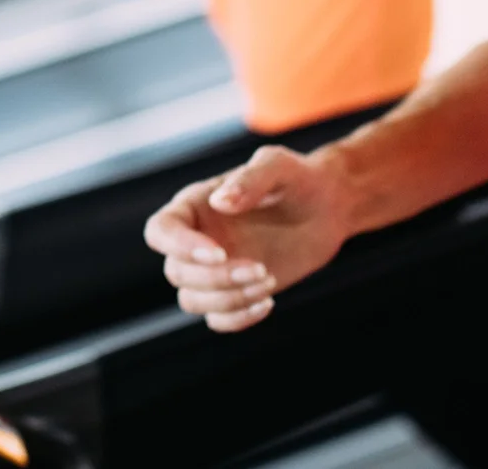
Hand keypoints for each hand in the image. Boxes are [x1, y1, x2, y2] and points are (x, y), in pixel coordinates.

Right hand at [142, 147, 353, 332]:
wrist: (326, 209)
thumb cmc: (298, 179)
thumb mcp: (279, 166)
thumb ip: (250, 179)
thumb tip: (221, 203)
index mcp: (195, 205)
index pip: (161, 231)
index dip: (179, 247)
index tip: (220, 253)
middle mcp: (196, 240)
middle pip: (176, 272)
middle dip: (216, 278)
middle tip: (261, 269)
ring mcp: (213, 270)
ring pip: (192, 301)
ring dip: (228, 299)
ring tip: (268, 281)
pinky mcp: (234, 293)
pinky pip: (217, 320)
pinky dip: (238, 319)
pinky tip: (269, 302)